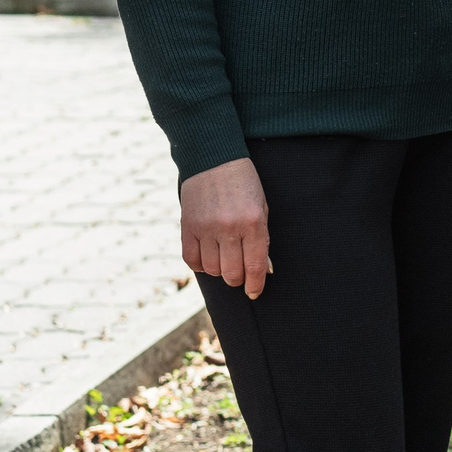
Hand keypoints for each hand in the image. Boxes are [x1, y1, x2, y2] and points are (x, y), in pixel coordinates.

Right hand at [181, 157, 272, 299]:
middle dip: (238, 279)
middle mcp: (229, 228)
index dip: (256, 284)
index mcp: (253, 222)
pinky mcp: (187, 226)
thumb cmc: (244, 184)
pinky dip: (200, 264)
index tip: (254, 292)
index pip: (255, 265)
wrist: (214, 159)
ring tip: (225, 258)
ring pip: (213, 270)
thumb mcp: (261, 207)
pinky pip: (192, 260)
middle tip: (240, 273)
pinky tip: (208, 256)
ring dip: (220, 270)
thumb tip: (264, 269)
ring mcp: (206, 228)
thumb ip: (262, 238)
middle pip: (232, 273)